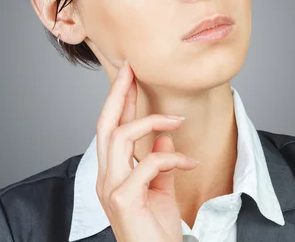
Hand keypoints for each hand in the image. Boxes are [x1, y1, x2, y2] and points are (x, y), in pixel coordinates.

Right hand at [95, 60, 199, 241]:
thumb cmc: (156, 230)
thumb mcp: (161, 189)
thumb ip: (160, 162)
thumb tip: (164, 136)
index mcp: (112, 174)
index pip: (110, 129)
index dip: (117, 100)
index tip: (128, 74)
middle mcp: (105, 178)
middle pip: (105, 125)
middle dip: (118, 94)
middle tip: (132, 69)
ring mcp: (111, 188)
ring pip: (120, 137)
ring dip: (152, 121)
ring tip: (178, 120)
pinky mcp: (123, 199)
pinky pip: (149, 163)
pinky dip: (172, 157)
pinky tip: (189, 163)